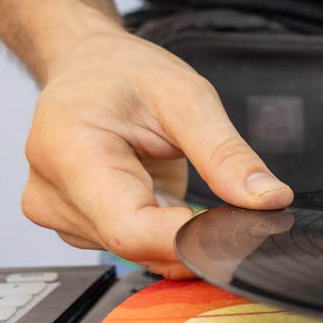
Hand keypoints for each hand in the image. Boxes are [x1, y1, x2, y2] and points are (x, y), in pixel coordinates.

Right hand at [21, 26, 292, 276]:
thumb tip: (269, 198)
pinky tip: (166, 200)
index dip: (187, 239)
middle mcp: (54, 194)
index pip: (129, 230)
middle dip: (193, 235)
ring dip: (178, 232)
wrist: (89, 69)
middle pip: (138, 246)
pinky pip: (136, 248)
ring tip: (178, 186)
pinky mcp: (79, 229)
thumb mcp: (187, 98)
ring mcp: (62, 216)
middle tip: (224, 203)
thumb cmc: (125, 75)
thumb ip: (226, 154)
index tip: (231, 227)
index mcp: (68, 154)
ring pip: (140, 253)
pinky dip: (165, 232)